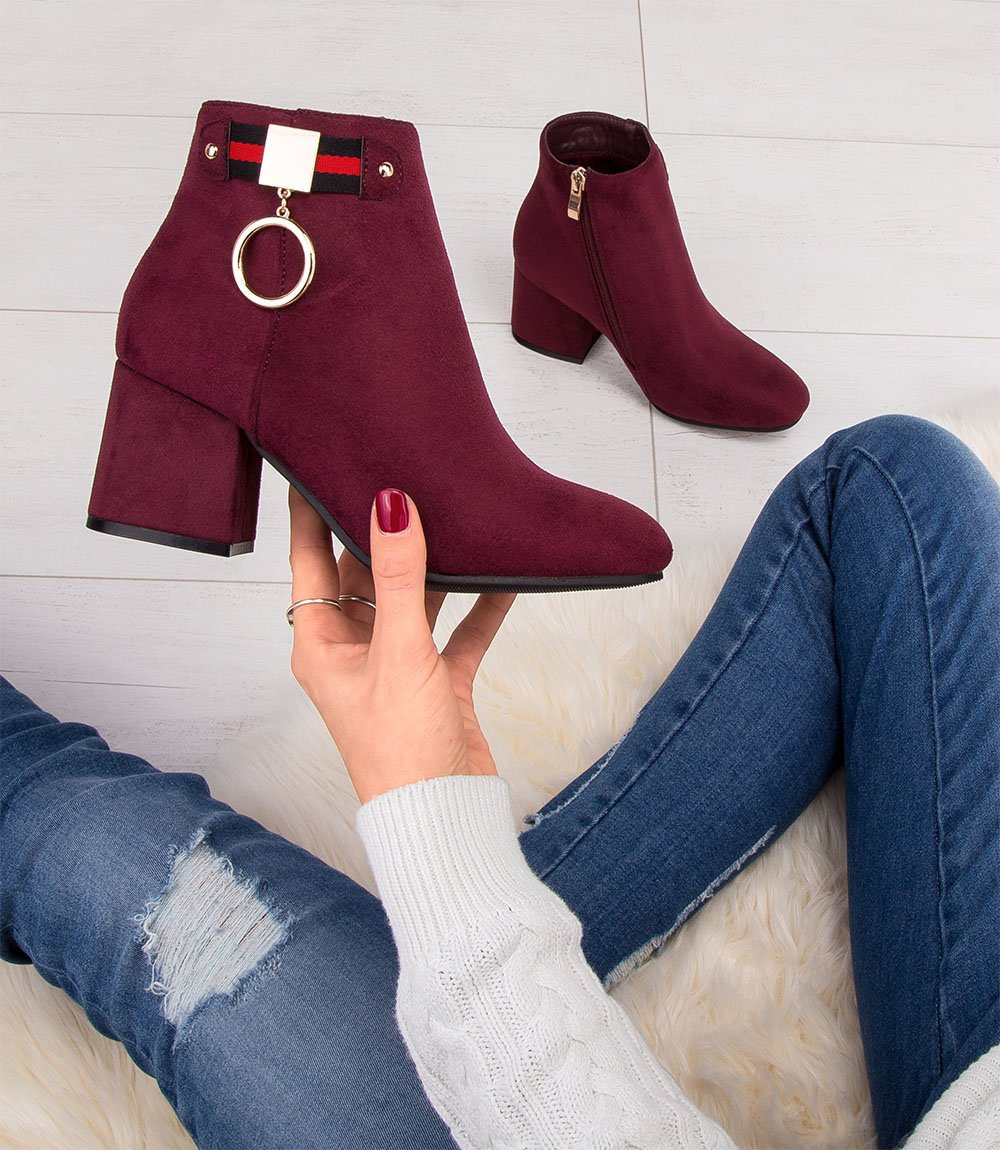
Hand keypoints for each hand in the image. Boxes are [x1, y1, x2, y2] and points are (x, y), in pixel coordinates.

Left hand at [287, 486, 516, 803]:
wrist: (444, 815)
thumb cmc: (399, 751)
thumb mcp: (399, 652)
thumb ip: (397, 577)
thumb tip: (390, 507)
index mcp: (322, 645)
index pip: (311, 562)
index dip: (310, 514)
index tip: (315, 463)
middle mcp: (355, 650)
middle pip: (364, 574)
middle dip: (381, 530)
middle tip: (398, 475)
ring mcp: (398, 665)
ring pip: (414, 599)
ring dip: (433, 567)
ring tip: (450, 515)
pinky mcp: (438, 682)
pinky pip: (459, 631)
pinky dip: (478, 607)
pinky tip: (502, 577)